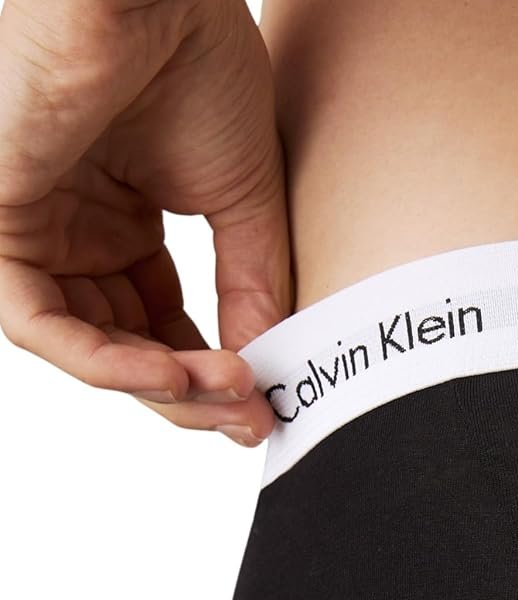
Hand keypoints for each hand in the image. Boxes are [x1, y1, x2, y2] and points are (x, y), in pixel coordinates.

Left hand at [0, 0, 292, 444]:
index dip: (213, 370)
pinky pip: (42, 325)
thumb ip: (252, 290)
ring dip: (159, 386)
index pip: (161, 324)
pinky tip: (171, 375)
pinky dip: (107, 362)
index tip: (267, 398)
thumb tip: (268, 372)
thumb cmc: (193, 53)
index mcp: (120, 216)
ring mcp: (33, 227)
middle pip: (127, 346)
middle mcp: (72, 227)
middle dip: (193, 391)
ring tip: (225, 393)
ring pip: (86, 348)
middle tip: (252, 411)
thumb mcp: (241, 202)